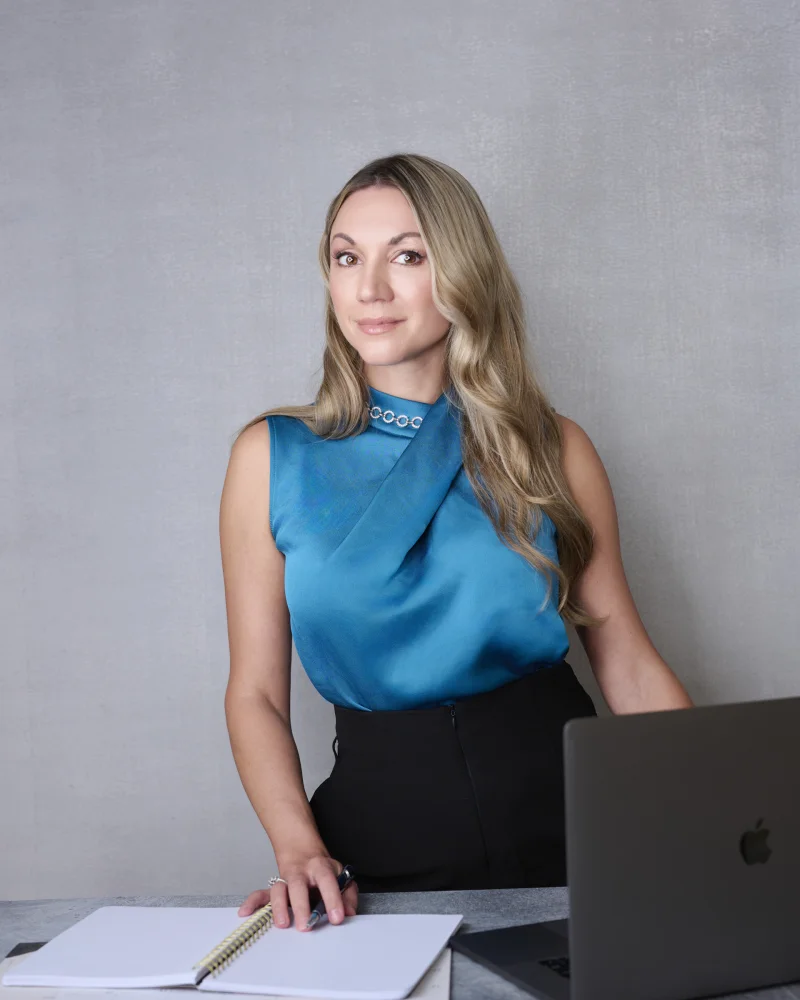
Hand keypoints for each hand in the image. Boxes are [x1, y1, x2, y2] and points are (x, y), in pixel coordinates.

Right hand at [237, 853, 358, 930]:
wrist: (302, 850)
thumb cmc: (323, 869)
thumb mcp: (341, 875)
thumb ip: (348, 894)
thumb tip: (349, 912)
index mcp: (320, 867)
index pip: (327, 881)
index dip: (333, 899)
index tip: (337, 918)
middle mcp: (301, 872)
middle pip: (298, 886)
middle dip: (301, 906)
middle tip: (306, 926)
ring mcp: (285, 879)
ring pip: (278, 889)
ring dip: (279, 907)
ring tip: (283, 924)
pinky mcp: (274, 887)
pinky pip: (260, 894)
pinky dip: (252, 902)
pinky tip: (245, 912)